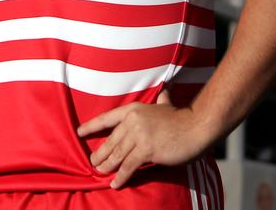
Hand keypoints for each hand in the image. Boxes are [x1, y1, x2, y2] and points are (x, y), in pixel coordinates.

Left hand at [76, 89, 213, 188]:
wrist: (196, 125)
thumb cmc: (183, 117)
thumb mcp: (167, 105)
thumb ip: (161, 101)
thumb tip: (164, 92)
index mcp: (135, 110)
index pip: (107, 118)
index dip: (92, 126)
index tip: (79, 132)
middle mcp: (133, 121)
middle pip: (111, 140)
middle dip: (100, 154)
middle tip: (93, 163)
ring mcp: (139, 135)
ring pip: (117, 154)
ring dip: (107, 166)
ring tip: (100, 173)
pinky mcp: (146, 150)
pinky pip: (129, 166)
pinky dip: (121, 176)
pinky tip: (115, 183)